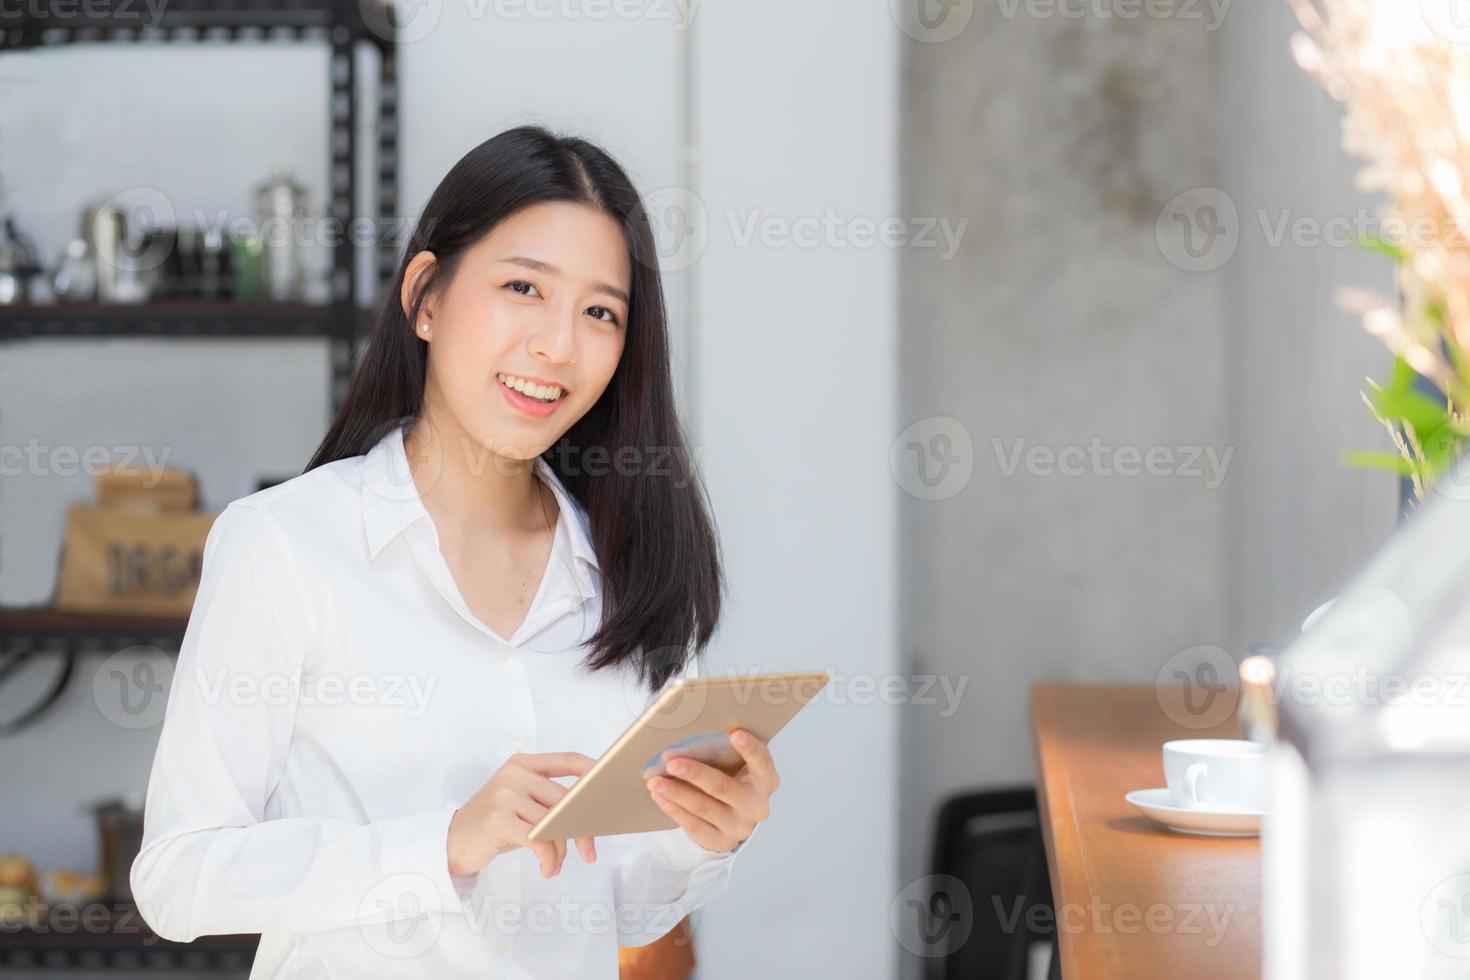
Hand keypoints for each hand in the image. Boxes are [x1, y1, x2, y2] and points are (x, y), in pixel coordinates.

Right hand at [447, 751, 597, 879]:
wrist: (453, 842)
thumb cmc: (495, 825)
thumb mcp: (522, 804)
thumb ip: (550, 802)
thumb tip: (591, 814)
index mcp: (523, 764)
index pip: (567, 759)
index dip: (593, 770)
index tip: (611, 787)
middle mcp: (514, 774)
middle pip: (566, 799)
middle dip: (582, 829)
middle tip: (589, 853)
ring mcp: (505, 795)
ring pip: (553, 823)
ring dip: (560, 851)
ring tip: (554, 865)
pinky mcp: (499, 819)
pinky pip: (539, 841)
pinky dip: (549, 859)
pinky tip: (547, 870)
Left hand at [644, 728, 777, 852]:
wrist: (733, 818)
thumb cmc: (731, 778)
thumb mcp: (737, 764)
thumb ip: (724, 746)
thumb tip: (687, 712)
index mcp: (765, 779)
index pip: (762, 762)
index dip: (750, 748)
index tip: (735, 734)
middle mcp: (756, 804)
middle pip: (722, 786)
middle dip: (695, 773)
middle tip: (671, 762)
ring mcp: (739, 825)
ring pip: (703, 806)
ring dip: (676, 792)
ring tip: (655, 780)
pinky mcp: (720, 841)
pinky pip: (693, 825)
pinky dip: (674, 809)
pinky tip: (659, 797)